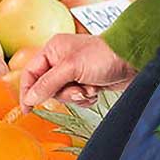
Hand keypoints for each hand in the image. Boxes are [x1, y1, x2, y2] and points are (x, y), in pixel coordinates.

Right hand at [19, 34, 136, 110]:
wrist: (133, 60)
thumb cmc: (103, 56)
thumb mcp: (71, 68)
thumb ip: (48, 83)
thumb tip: (30, 98)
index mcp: (53, 50)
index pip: (30, 73)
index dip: (27, 91)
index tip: (27, 109)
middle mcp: (61, 60)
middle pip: (47, 88)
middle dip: (63, 93)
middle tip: (78, 90)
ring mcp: (74, 72)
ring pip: (63, 95)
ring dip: (77, 96)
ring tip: (90, 88)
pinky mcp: (86, 82)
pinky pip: (77, 98)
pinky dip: (86, 98)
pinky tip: (96, 90)